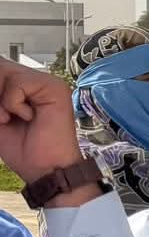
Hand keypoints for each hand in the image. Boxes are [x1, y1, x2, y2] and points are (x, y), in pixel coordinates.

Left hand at [0, 59, 97, 198]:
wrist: (44, 168)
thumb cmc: (23, 149)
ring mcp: (47, 83)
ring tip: (10, 118)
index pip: (0, 70)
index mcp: (22, 88)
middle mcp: (36, 81)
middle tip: (2, 117)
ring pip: (6, 72)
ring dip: (1, 100)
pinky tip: (29, 117)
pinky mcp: (54, 87)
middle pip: (1, 67)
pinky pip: (19, 84)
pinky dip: (14, 103)